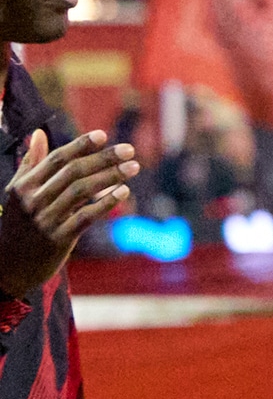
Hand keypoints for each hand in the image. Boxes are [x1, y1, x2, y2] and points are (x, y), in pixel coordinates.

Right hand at [0, 128, 133, 294]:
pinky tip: (123, 192)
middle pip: (72, 172)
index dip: (80, 145)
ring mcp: (45, 219)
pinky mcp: (58, 238)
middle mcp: (33, 200)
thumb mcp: (19, 192)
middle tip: (129, 150)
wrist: (10, 265)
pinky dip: (105, 203)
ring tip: (133, 168)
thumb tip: (38, 133)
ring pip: (81, 191)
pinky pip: (85, 217)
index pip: (56, 159)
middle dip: (103, 158)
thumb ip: (31, 164)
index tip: (103, 135)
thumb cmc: (20, 223)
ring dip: (110, 177)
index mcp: (24, 185)